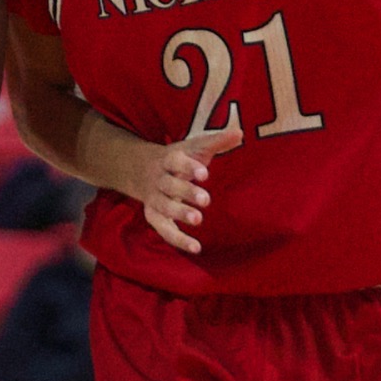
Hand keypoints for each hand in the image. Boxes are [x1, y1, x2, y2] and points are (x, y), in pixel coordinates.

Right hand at [125, 127, 240, 253]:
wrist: (140, 169)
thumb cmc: (178, 159)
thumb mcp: (194, 147)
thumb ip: (216, 141)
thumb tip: (240, 133)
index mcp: (168, 160)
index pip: (175, 161)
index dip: (188, 167)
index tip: (204, 173)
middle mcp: (158, 180)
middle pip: (168, 185)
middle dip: (186, 192)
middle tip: (205, 200)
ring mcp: (155, 199)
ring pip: (164, 207)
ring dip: (179, 213)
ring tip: (198, 219)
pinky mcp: (155, 216)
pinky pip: (164, 230)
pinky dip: (178, 240)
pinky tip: (196, 248)